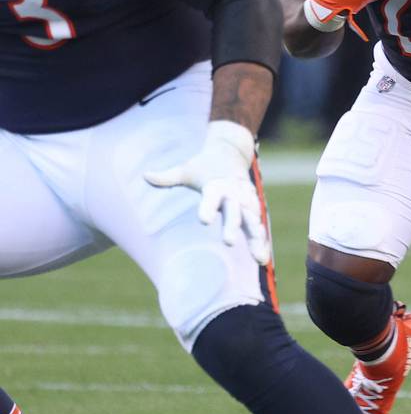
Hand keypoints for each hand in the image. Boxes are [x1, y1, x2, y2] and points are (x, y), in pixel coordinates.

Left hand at [144, 120, 269, 264]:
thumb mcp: (186, 170)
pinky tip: (263, 260)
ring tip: (258, 258)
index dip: (208, 208)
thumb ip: (168, 177)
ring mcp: (246, 202)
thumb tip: (145, 176)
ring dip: (255, 238)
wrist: (231, 152)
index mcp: (216, 185)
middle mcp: (233, 194)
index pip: (211, 198)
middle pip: (233, 212)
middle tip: (228, 243)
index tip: (203, 221)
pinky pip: (258, 227)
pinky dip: (261, 241)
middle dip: (232, 226)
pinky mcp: (253, 208)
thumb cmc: (203, 166)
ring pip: (252, 221)